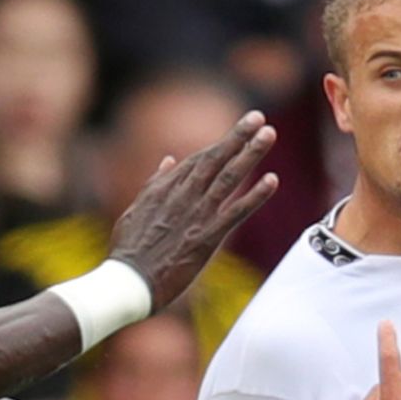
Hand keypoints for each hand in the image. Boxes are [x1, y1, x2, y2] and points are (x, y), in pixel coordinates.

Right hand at [109, 110, 278, 308]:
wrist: (128, 282)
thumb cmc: (129, 251)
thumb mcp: (135, 210)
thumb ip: (155, 183)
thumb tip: (169, 158)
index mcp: (164, 189)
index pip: (198, 159)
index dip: (222, 142)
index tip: (242, 127)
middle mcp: (182, 196)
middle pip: (215, 159)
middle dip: (238, 136)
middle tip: (259, 117)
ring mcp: (195, 215)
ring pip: (228, 178)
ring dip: (250, 155)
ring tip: (269, 135)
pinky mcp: (206, 238)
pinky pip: (235, 212)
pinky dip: (255, 196)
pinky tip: (272, 180)